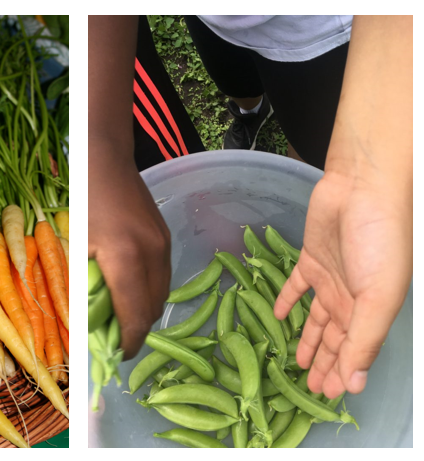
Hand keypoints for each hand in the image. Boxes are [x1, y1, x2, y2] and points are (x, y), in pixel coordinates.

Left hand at [89, 166, 170, 358]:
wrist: (103, 155)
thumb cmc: (81, 196)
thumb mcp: (74, 244)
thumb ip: (81, 282)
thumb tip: (81, 321)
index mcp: (126, 258)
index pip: (135, 315)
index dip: (127, 342)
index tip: (116, 357)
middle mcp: (153, 253)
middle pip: (153, 309)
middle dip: (136, 330)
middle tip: (114, 341)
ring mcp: (163, 243)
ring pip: (162, 293)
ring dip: (144, 311)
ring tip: (120, 319)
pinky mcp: (165, 236)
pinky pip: (162, 275)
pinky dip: (148, 291)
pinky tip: (128, 291)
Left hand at [274, 171, 410, 398]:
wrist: (363, 189)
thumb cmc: (380, 242)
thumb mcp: (379, 298)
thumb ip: (365, 341)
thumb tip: (356, 384)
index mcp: (372, 311)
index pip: (354, 352)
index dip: (342, 374)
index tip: (327, 397)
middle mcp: (352, 298)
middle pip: (335, 340)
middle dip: (325, 364)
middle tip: (307, 388)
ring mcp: (331, 278)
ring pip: (316, 319)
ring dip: (307, 340)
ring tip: (295, 362)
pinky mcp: (310, 257)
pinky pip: (296, 286)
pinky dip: (287, 301)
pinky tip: (278, 317)